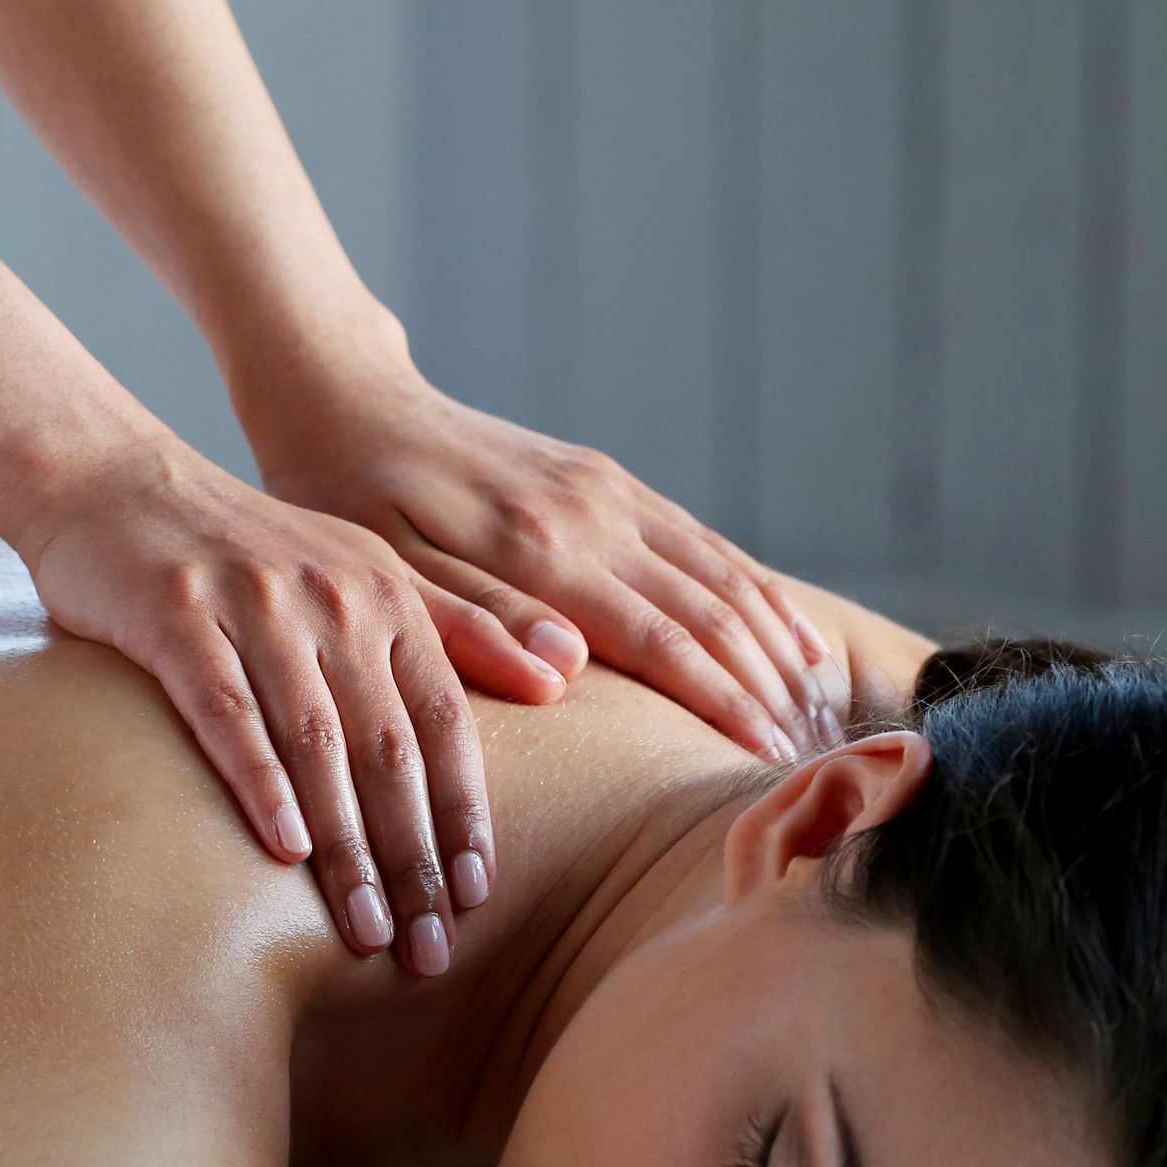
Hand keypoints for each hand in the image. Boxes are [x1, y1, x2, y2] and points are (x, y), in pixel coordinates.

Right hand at [13, 425, 565, 971]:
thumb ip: (458, 626)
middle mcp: (335, 597)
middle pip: (391, 749)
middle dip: (415, 858)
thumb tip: (559, 679)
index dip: (464, 812)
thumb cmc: (248, 552)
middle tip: (430, 950)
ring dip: (348, 848)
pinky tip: (284, 853)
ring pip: (318, 744)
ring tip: (367, 932)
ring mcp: (255, 605)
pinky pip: (226, 712)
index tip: (478, 897)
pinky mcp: (176, 615)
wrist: (115, 481)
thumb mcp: (363, 572)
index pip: (445, 722)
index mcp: (387, 594)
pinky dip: (260, 782)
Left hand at [250, 362, 847, 764]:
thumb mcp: (387, 576)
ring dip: (777, 650)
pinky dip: (759, 596)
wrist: (348, 398)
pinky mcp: (609, 481)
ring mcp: (609, 493)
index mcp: (542, 549)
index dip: (725, 708)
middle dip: (768, 692)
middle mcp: (593, 513)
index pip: (664, 642)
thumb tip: (563, 672)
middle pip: (712, 614)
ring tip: (818, 718)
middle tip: (810, 765)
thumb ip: (473, 623)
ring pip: (724, 576)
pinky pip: (705, 544)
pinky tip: (794, 641)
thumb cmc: (351, 501)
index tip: (769, 767)